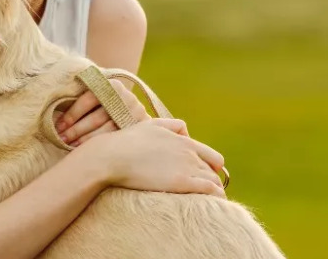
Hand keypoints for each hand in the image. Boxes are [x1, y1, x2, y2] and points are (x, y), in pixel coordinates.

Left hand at [57, 78, 150, 146]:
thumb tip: (56, 116)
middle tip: (61, 139)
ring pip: (106, 132)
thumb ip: (82, 99)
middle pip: (97, 118)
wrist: (134, 108)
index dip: (72, 114)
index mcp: (112, 85)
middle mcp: (126, 98)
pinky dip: (100, 146)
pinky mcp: (138, 128)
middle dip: (76, 130)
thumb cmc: (105, 101)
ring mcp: (135, 114)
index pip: (88, 99)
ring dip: (86, 141)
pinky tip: (88, 151)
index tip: (58, 126)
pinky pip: (116, 140)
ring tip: (70, 146)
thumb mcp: (97, 93)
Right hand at [81, 118, 226, 196]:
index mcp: (184, 140)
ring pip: (214, 181)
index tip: (204, 179)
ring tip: (207, 202)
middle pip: (214, 171)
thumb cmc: (127, 142)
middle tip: (204, 193)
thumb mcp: (152, 124)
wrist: (112, 156)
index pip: (213, 158)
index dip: (211, 170)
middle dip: (211, 182)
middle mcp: (189, 152)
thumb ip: (173, 126)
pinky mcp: (182, 182)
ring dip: (214, 191)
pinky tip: (209, 203)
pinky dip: (215, 196)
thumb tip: (186, 133)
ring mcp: (186, 167)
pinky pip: (210, 190)